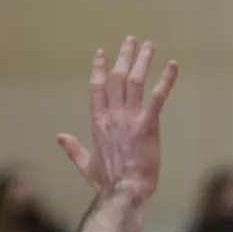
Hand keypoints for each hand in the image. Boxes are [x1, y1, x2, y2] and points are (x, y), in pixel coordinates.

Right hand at [58, 36, 178, 200]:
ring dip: (142, 61)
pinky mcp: (148, 124)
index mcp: (98, 122)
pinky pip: (157, 96)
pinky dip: (166, 80)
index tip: (101, 53)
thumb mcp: (85, 164)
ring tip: (149, 45)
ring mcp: (130, 118)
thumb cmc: (107, 182)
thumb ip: (73, 148)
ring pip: (135, 81)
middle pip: (117, 78)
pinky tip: (173, 65)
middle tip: (131, 40)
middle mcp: (112, 115)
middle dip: (124, 56)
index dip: (99, 69)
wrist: (124, 191)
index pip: (96, 88)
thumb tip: (60, 137)